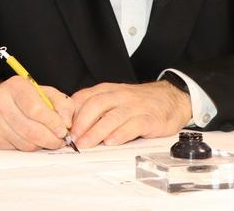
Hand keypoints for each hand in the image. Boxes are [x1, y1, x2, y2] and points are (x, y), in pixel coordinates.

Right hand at [0, 76, 73, 150]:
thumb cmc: (19, 98)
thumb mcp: (43, 93)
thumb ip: (62, 104)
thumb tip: (67, 123)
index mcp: (16, 87)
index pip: (36, 109)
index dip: (52, 123)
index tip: (63, 130)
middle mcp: (1, 102)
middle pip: (32, 130)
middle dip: (51, 139)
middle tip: (60, 141)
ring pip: (26, 143)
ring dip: (41, 145)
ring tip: (45, 138)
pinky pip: (17, 150)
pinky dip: (28, 147)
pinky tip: (29, 139)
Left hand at [69, 80, 191, 147]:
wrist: (172, 98)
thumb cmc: (139, 102)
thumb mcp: (115, 99)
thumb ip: (97, 109)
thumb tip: (73, 126)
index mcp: (108, 90)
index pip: (84, 97)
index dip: (71, 112)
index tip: (62, 126)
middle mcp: (120, 95)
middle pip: (95, 105)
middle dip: (81, 122)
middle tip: (72, 138)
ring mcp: (135, 106)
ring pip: (112, 116)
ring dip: (95, 131)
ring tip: (85, 144)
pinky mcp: (149, 118)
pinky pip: (132, 125)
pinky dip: (120, 134)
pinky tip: (111, 142)